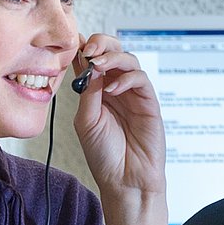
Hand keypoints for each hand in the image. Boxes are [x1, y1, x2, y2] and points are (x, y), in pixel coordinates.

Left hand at [70, 33, 164, 198]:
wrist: (125, 181)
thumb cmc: (104, 156)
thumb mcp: (86, 121)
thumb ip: (87, 92)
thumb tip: (88, 65)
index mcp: (96, 92)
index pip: (91, 60)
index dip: (84, 48)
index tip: (75, 45)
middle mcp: (115, 89)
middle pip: (113, 51)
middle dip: (102, 44)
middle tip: (90, 50)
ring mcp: (133, 94)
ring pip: (129, 59)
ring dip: (113, 57)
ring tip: (99, 65)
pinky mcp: (148, 102)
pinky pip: (141, 79)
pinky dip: (127, 78)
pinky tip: (113, 89)